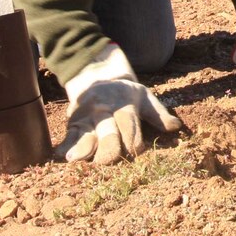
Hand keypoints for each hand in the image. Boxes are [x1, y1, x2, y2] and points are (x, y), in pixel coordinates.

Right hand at [57, 44, 181, 164]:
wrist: (97, 74)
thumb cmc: (125, 94)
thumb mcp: (144, 97)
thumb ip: (159, 114)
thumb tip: (176, 127)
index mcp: (124, 105)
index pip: (129, 125)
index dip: (133, 140)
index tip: (136, 152)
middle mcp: (105, 111)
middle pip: (108, 132)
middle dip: (109, 146)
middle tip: (109, 160)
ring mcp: (87, 117)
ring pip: (86, 135)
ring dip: (83, 146)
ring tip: (76, 158)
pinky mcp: (74, 122)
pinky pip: (69, 135)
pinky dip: (65, 145)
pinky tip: (60, 156)